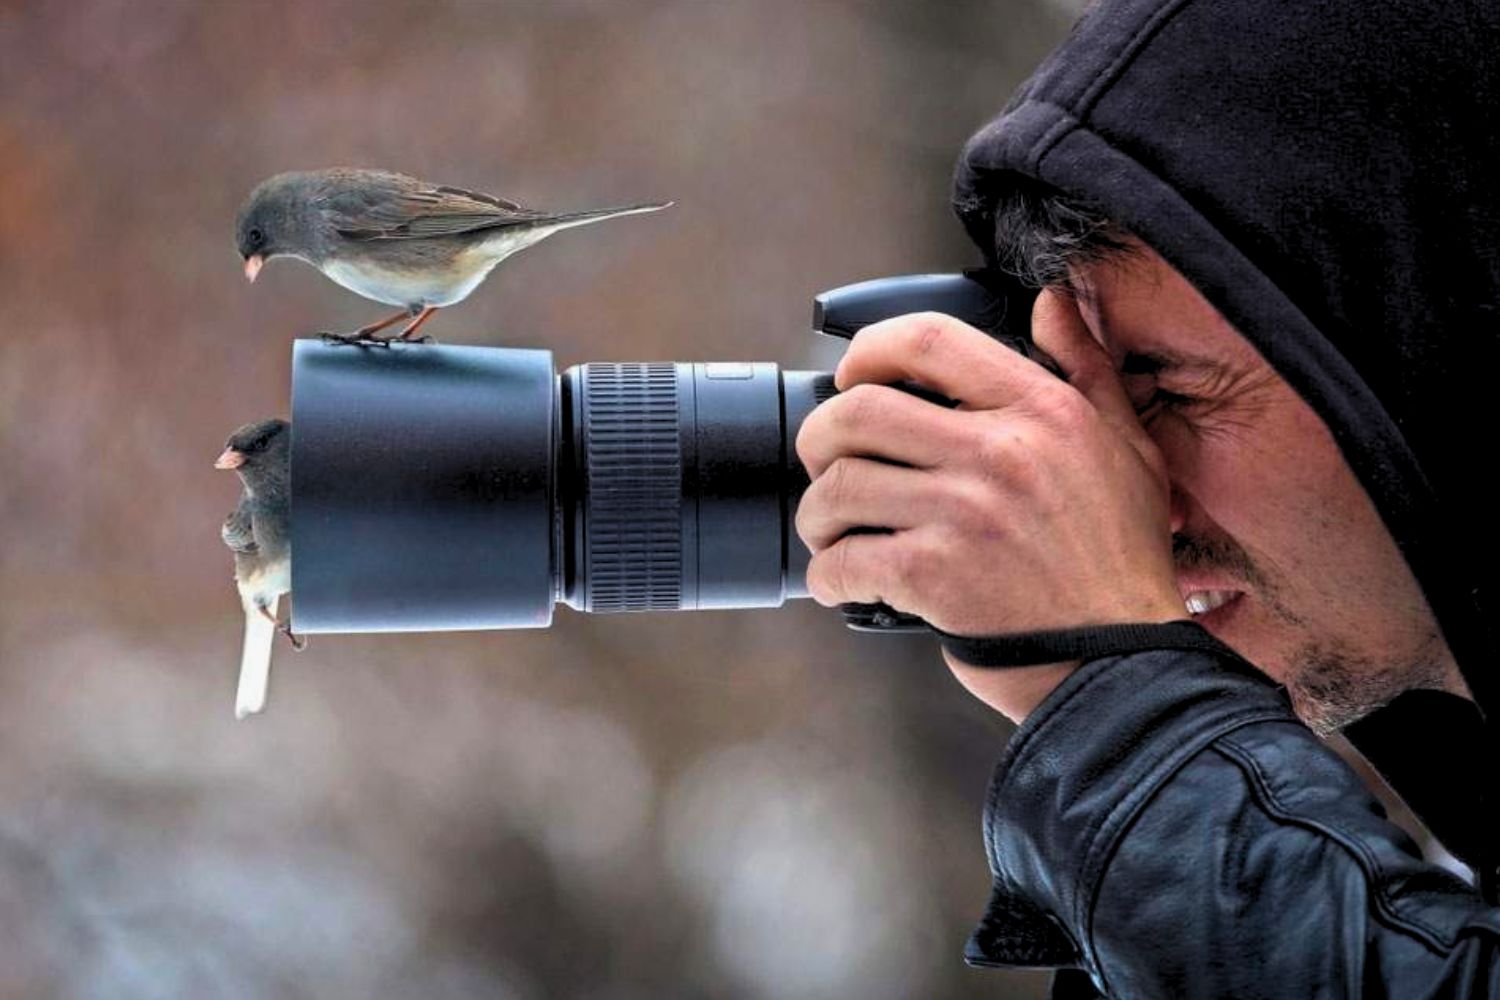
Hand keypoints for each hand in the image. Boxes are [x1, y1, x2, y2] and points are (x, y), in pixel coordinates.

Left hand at [793, 290, 1185, 721]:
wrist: (1122, 665)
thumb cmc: (1120, 563)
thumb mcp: (1128, 448)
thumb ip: (1087, 369)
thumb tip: (1056, 302)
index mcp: (1041, 410)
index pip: (928, 340)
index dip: (867, 351)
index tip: (850, 377)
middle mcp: (999, 452)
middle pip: (858, 411)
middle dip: (820, 440)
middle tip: (825, 466)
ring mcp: (964, 514)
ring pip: (839, 487)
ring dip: (817, 514)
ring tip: (830, 531)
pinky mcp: (934, 576)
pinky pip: (843, 560)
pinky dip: (826, 575)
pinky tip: (842, 582)